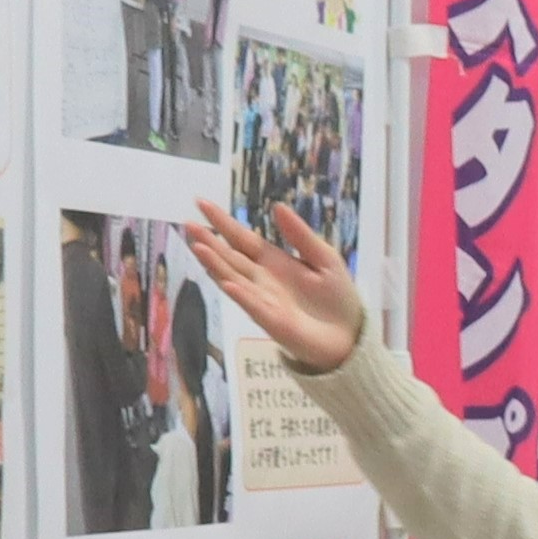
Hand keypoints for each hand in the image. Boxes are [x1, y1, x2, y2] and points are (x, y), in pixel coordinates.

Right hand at [181, 200, 366, 373]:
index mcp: (273, 261)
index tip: (201, 203)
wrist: (349, 335)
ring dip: (216, 264)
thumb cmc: (336, 297)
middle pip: (230, 256)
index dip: (222, 222)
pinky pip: (253, 305)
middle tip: (188, 224)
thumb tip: (277, 206)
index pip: (241, 238)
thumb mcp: (324, 258)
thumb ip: (300, 235)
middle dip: (209, 241)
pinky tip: (227, 282)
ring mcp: (262, 300)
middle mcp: (260, 279)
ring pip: (233, 278)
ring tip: (198, 247)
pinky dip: (240, 294)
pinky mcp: (272, 321)